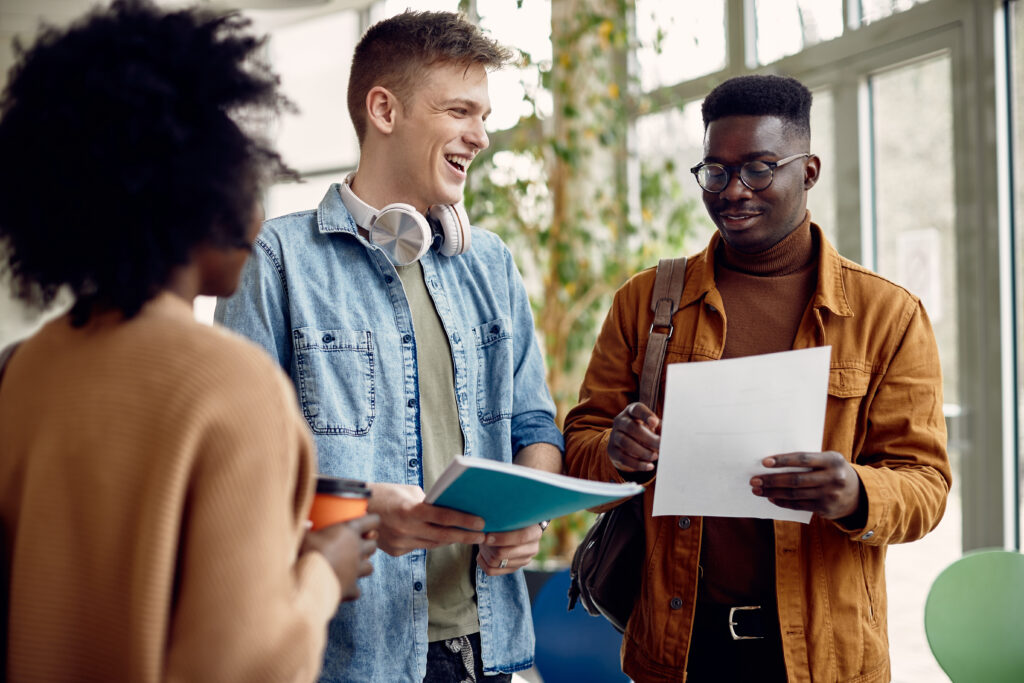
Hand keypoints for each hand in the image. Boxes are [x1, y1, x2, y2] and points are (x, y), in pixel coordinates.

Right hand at [301, 513, 379, 600]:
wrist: (309, 581)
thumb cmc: (308, 553)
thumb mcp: (303, 536)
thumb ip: (304, 528)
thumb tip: (305, 522)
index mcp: (349, 531)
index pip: (372, 521)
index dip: (372, 521)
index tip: (369, 523)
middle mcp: (357, 549)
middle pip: (373, 545)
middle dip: (367, 545)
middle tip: (357, 546)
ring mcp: (357, 569)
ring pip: (370, 567)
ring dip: (363, 567)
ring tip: (352, 567)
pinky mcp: (352, 587)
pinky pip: (357, 590)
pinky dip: (351, 589)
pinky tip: (342, 587)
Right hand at [367, 482, 485, 555]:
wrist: (355, 509)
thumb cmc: (384, 493)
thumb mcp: (408, 491)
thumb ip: (428, 502)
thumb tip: (449, 509)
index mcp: (409, 510)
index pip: (444, 517)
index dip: (465, 521)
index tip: (481, 523)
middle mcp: (405, 529)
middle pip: (443, 536)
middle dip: (464, 536)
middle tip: (482, 536)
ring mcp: (400, 543)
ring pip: (432, 544)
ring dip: (450, 541)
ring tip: (467, 536)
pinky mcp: (395, 551)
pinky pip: (419, 547)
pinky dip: (431, 542)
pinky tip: (443, 538)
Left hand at [476, 523, 543, 575]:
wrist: (515, 528)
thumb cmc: (511, 518)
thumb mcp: (511, 515)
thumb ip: (504, 518)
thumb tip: (489, 521)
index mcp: (534, 533)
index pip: (521, 538)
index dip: (503, 538)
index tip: (487, 536)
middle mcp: (532, 549)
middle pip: (503, 553)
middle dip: (488, 546)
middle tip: (482, 538)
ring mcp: (523, 561)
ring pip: (495, 562)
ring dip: (484, 552)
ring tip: (482, 543)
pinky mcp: (513, 569)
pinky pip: (491, 571)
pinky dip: (482, 561)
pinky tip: (481, 553)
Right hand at [607, 402, 659, 472]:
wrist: (627, 444)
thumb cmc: (645, 431)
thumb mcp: (653, 427)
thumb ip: (661, 428)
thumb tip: (670, 435)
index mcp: (631, 411)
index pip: (637, 409)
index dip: (645, 415)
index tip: (655, 423)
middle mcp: (620, 421)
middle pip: (630, 427)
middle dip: (647, 438)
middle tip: (660, 445)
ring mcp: (614, 435)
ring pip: (625, 443)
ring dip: (642, 451)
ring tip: (655, 456)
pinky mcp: (612, 450)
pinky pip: (623, 458)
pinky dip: (638, 464)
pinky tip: (649, 466)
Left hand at [750, 451, 861, 519]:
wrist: (859, 494)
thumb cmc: (833, 471)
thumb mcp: (828, 461)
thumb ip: (809, 460)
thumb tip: (774, 462)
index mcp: (832, 460)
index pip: (803, 459)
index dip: (783, 460)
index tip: (765, 462)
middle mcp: (833, 477)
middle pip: (796, 479)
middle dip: (772, 480)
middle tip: (754, 480)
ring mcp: (829, 494)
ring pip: (795, 494)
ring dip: (773, 492)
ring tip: (758, 490)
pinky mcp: (825, 508)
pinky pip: (798, 505)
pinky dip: (782, 501)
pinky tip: (771, 498)